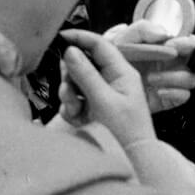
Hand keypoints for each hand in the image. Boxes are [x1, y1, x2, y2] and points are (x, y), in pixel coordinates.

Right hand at [58, 29, 155, 146]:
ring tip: (75, 111)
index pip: (100, 45)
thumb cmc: (126, 129)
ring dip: (69, 96)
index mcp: (121, 72)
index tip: (61, 37)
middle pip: (82, 64)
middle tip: (68, 91)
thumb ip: (86, 75)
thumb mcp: (103, 100)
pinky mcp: (94, 107)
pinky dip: (72, 109)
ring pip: (76, 83)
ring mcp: (103, 93)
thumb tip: (70, 51)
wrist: (133, 157)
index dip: (80, 38)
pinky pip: (75, 100)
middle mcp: (112, 79)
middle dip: (70, 77)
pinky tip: (76, 119)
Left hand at [105, 20, 194, 112]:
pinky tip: (157, 92)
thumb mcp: (121, 39)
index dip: (190, 42)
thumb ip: (140, 30)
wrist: (100, 86)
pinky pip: (182, 97)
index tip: (176, 45)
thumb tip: (162, 33)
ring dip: (175, 77)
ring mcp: (173, 81)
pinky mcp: (169, 98)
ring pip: (192, 79)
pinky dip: (172, 94)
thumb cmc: (112, 59)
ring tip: (152, 78)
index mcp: (167, 45)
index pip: (191, 41)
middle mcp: (174, 63)